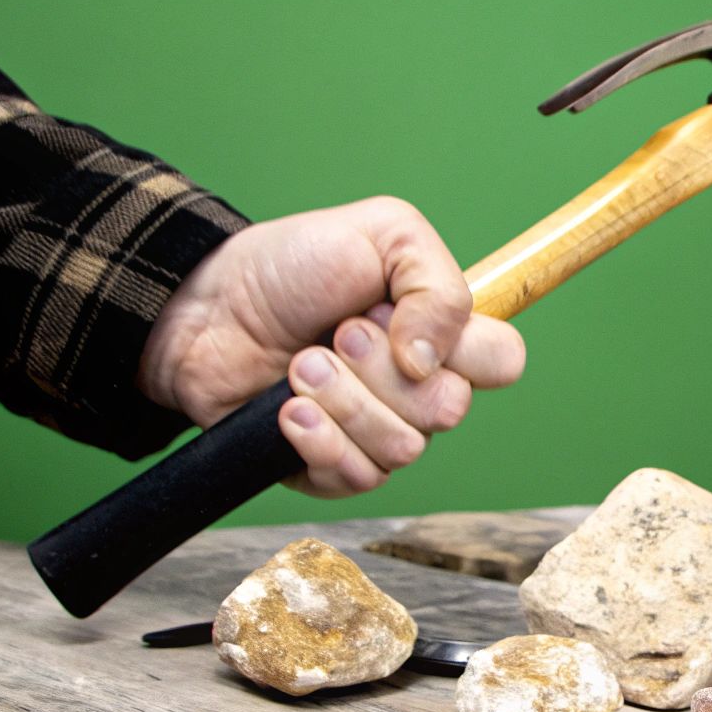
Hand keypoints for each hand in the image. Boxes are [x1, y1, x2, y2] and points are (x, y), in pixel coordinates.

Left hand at [138, 196, 524, 496]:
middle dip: (383, 368)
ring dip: (342, 397)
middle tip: (338, 333)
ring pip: (404, 447)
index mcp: (444, 334)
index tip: (401, 320)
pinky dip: (318, 438)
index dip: (465, 349)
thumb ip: (437, 283)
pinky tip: (287, 409)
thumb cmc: (293, 264)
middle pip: (450, 409)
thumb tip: (433, 362)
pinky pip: (359, 478)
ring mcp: (380, 431)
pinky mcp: (334, 468)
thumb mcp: (383, 232)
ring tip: (300, 364)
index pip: (504, 362)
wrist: (207, 305)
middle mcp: (421, 389)